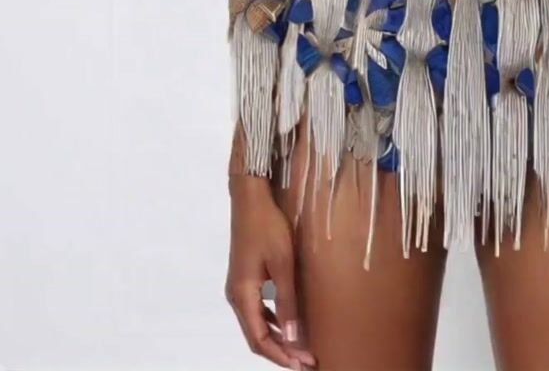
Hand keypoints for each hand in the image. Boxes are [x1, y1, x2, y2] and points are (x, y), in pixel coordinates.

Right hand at [225, 175, 316, 368]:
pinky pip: (257, 310)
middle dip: (280, 352)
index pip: (259, 340)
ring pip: (256, 325)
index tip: (303, 365)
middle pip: (255, 337)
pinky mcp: (245, 278)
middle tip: (307, 361)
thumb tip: (294, 338)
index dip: (281, 356)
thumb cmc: (268, 227)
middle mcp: (236, 296)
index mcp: (242, 295)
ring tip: (301, 348)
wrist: (251, 198)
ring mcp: (239, 287)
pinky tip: (289, 323)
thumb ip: (287, 301)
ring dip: (277, 339)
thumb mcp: (283, 264)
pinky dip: (272, 323)